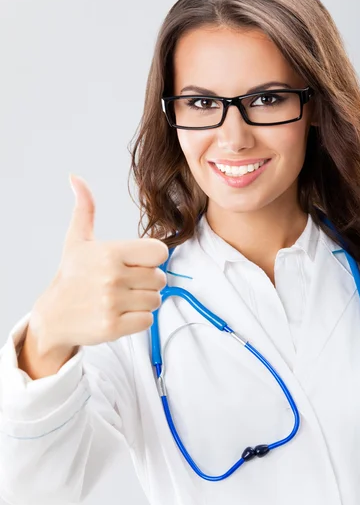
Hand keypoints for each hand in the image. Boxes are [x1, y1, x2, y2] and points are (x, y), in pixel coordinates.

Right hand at [29, 174, 168, 351]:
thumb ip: (84, 209)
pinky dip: (137, 320)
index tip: (136, 263)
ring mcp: (112, 303)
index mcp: (110, 252)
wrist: (54, 315)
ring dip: (143, 301)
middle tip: (125, 284)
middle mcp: (112, 276)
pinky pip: (147, 321)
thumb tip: (75, 178)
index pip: (160, 252)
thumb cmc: (72, 275)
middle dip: (147, 282)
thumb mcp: (77, 240)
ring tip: (121, 299)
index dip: (151, 258)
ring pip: (155, 300)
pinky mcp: (113, 326)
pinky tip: (120, 313)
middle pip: (160, 278)